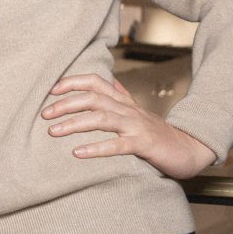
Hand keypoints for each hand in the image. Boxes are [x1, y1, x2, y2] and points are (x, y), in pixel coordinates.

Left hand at [43, 74, 216, 178]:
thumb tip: (108, 81)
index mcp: (123, 101)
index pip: (96, 81)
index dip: (72, 82)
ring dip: (74, 124)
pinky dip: (96, 148)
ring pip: (101, 118)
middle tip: (44, 114)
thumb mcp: (136, 111)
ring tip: (53, 132)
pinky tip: (77, 153)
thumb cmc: (156, 132)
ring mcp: (135, 126)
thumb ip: (121, 96)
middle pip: (93, 98)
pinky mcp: (143, 144)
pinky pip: (117, 145)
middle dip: (65, 104)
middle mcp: (128, 109)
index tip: (50, 90)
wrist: (188, 148)